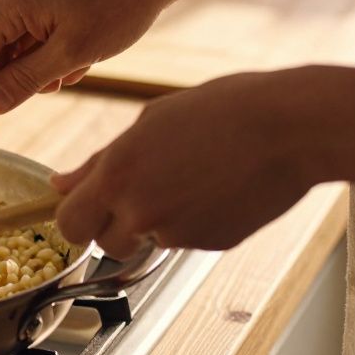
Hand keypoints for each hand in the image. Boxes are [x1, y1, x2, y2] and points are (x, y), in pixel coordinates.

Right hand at [0, 0, 180, 132]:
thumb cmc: (118, 6)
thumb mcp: (74, 53)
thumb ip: (25, 81)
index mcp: (7, 0)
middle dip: (9, 80)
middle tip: (56, 82)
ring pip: (2, 50)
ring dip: (29, 70)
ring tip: (74, 65)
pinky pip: (17, 38)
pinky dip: (37, 56)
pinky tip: (72, 54)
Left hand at [50, 70, 320, 257]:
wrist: (293, 127)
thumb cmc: (224, 110)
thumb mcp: (150, 122)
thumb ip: (99, 162)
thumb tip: (61, 185)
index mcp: (118, 174)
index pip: (68, 224)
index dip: (75, 218)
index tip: (86, 209)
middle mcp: (141, 210)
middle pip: (103, 243)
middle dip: (113, 227)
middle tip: (139, 195)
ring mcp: (178, 232)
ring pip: (147, 242)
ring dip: (155, 224)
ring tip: (188, 181)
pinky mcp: (211, 244)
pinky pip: (186, 241)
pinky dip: (193, 223)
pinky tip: (216, 189)